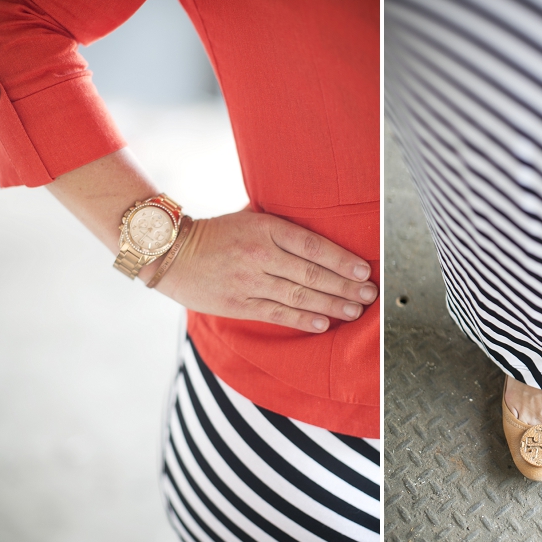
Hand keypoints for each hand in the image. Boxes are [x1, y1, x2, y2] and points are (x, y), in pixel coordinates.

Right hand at [153, 208, 377, 332]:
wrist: (170, 253)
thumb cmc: (217, 233)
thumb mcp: (249, 217)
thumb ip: (281, 225)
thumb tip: (320, 227)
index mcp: (266, 228)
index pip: (313, 245)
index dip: (342, 260)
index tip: (364, 270)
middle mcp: (260, 254)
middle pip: (313, 274)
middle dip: (346, 286)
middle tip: (370, 294)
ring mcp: (249, 281)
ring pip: (299, 296)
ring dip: (332, 305)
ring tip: (355, 310)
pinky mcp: (238, 304)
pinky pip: (277, 314)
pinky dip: (303, 319)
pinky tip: (324, 323)